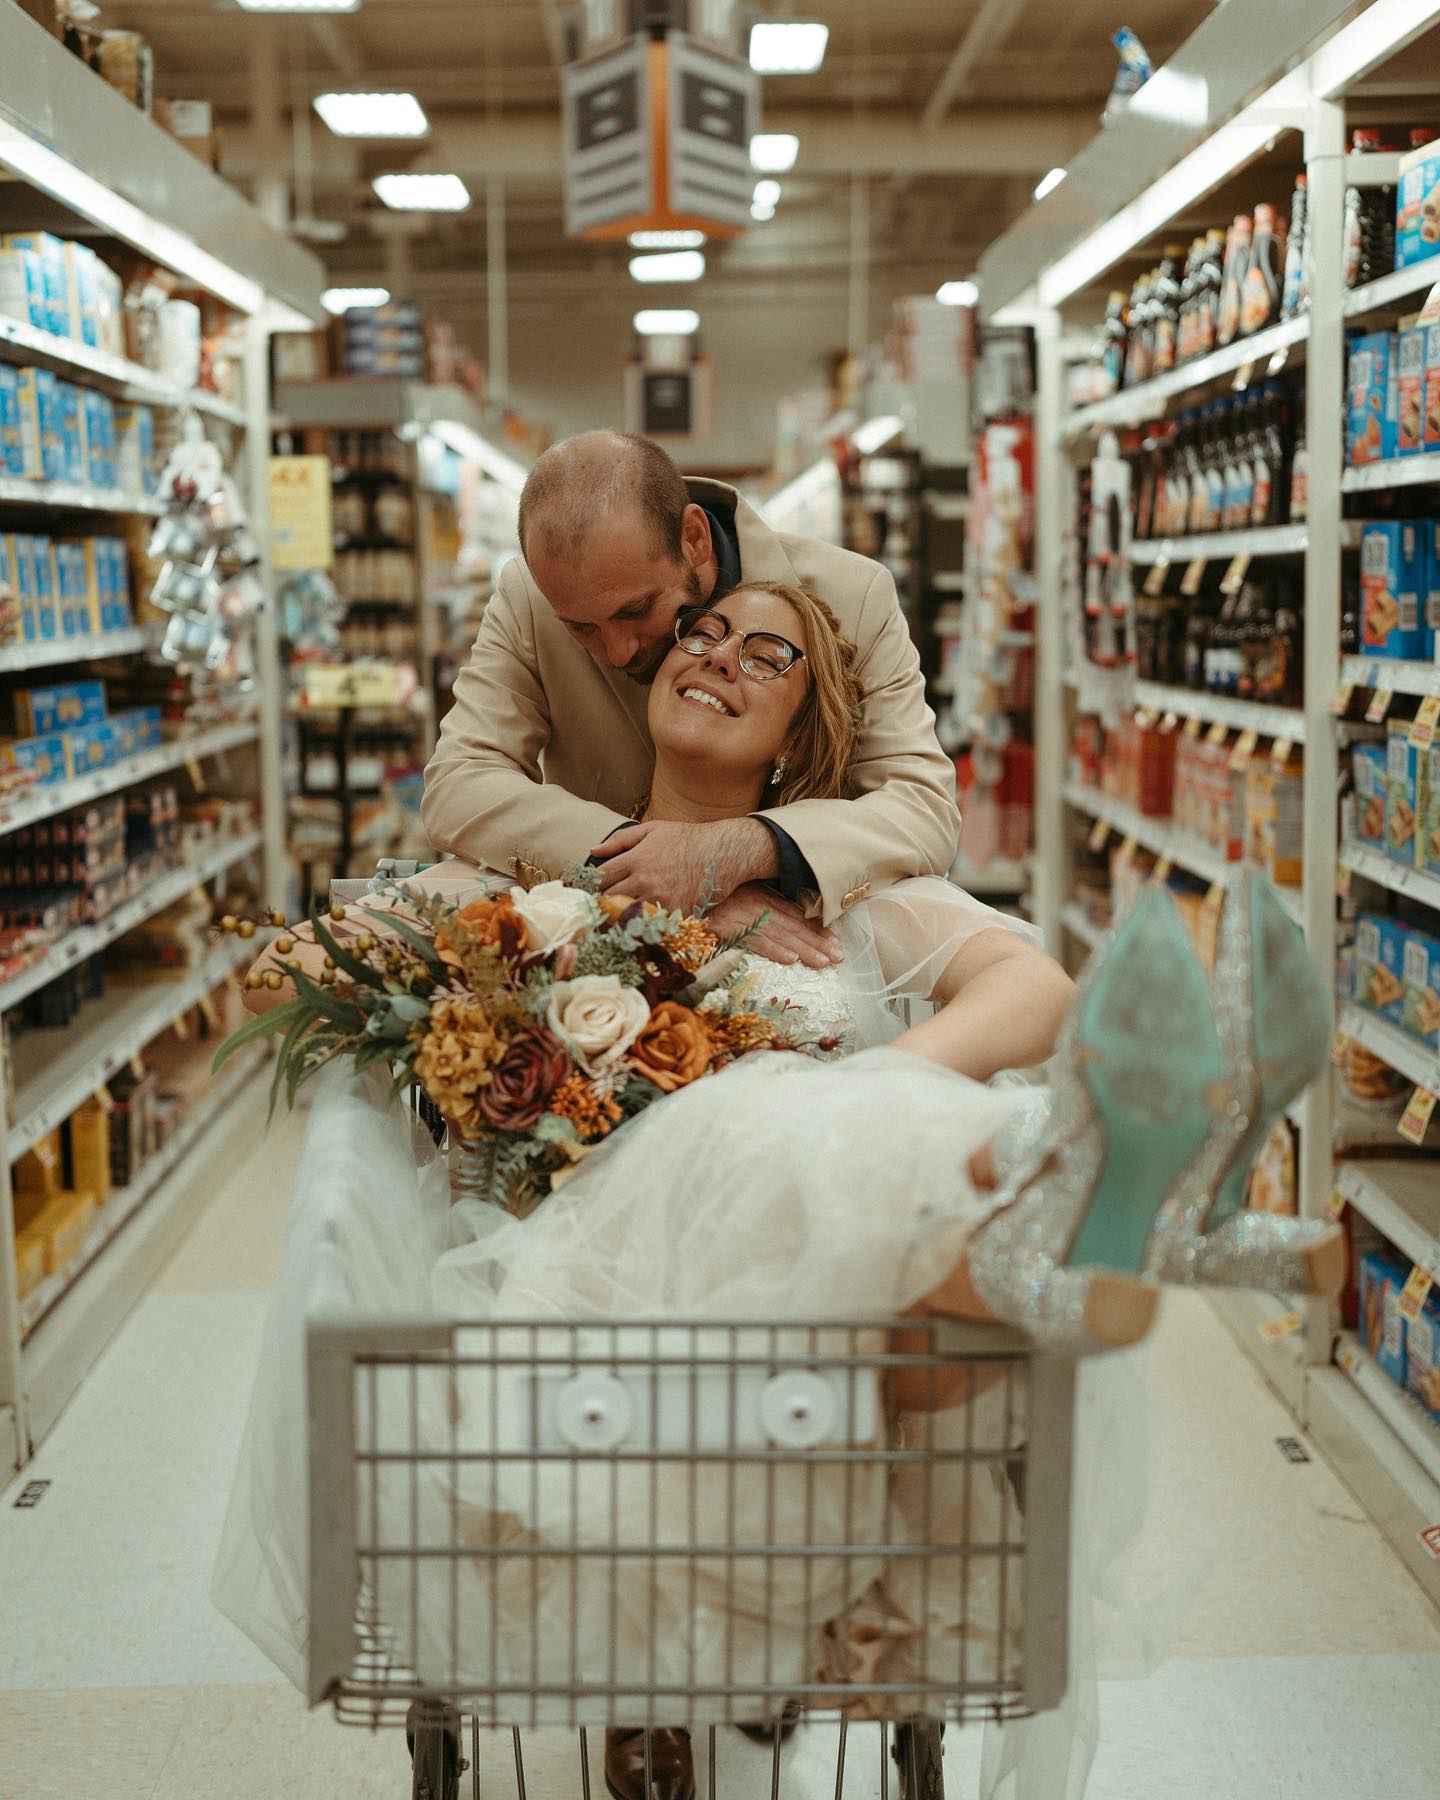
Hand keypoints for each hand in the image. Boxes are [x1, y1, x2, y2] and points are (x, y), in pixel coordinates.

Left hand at [589, 817, 775, 913]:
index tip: (592, 890)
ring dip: (621, 917)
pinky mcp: (676, 913)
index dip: (592, 886)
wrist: (722, 853)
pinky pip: (652, 925)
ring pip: (628, 916)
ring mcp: (661, 899)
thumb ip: (620, 840)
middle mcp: (645, 881)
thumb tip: (593, 851)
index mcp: (636, 860)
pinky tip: (641, 923)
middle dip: (603, 903)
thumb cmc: (686, 839)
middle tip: (600, 906)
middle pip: (610, 900)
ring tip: (617, 917)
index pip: (601, 878)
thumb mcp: (652, 830)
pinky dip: (644, 925)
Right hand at [706, 884, 841, 968]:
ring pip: (780, 934)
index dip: (817, 930)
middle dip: (818, 942)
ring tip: (823, 962)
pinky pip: (754, 940)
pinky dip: (773, 949)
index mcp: (762, 898)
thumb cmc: (710, 900)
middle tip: (838, 957)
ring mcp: (742, 916)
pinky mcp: (725, 928)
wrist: (680, 891)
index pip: (796, 916)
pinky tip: (790, 959)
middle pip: (793, 926)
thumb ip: (764, 909)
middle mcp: (756, 905)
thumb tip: (791, 927)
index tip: (836, 944)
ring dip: (803, 948)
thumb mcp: (741, 899)